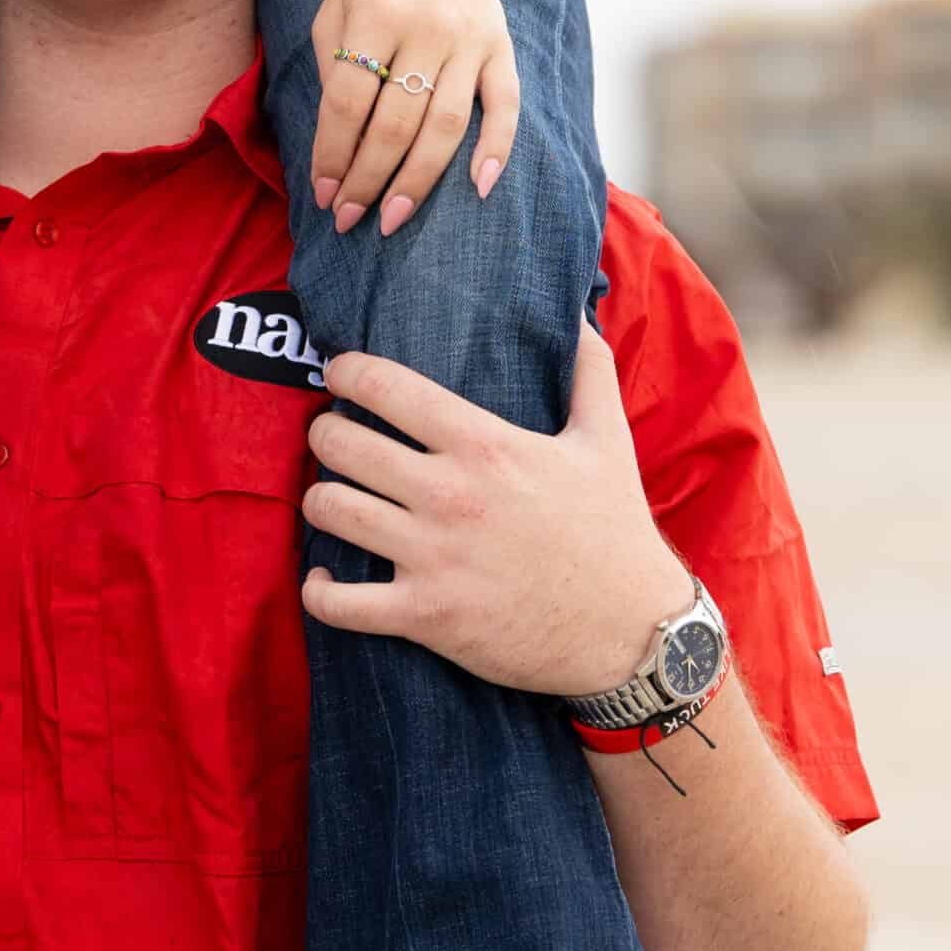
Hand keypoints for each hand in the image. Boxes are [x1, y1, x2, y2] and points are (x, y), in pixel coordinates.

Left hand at [297, 322, 693, 696]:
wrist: (631, 633)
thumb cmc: (614, 532)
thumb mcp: (608, 440)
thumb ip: (589, 371)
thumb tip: (580, 318)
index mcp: (485, 445)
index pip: (388, 388)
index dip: (348, 372)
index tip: (339, 372)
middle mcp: (450, 495)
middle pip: (342, 444)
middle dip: (325, 433)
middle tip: (332, 435)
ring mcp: (434, 557)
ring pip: (331, 510)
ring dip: (319, 500)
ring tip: (331, 495)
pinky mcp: (426, 616)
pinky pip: (340, 603)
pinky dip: (318, 590)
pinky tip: (324, 577)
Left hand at [307, 0, 522, 233]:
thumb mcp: (335, 5)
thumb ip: (333, 67)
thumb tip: (336, 142)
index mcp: (375, 13)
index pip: (350, 102)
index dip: (333, 155)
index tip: (322, 194)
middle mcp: (426, 28)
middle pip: (396, 123)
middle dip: (367, 180)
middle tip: (349, 219)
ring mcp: (469, 40)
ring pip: (445, 126)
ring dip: (417, 181)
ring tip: (390, 219)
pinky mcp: (500, 47)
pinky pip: (505, 106)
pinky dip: (496, 149)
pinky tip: (479, 188)